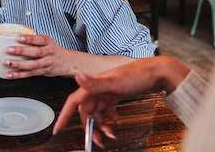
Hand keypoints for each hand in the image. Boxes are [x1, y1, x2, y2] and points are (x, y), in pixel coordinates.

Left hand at [1, 33, 70, 77]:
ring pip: (33, 65)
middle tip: (9, 50)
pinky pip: (30, 74)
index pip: (39, 39)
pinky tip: (10, 74)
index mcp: (48, 42)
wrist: (68, 62)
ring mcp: (47, 63)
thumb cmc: (53, 50)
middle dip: (21, 51)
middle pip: (36, 52)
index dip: (29, 39)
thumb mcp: (47, 41)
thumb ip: (34, 40)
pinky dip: (19, 74)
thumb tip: (13, 37)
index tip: (18, 37)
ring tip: (7, 63)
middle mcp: (49, 52)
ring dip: (18, 64)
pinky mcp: (43, 72)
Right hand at [52, 57, 189, 143]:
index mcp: (92, 85)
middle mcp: (97, 88)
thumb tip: (77, 76)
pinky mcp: (115, 94)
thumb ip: (93, 83)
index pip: (73, 102)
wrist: (156, 72)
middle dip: (90, 127)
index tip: (58, 128)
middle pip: (86, 111)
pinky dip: (110, 117)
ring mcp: (106, 91)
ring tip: (110, 135)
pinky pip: (107, 109)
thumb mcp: (114, 82)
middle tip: (97, 141)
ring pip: (98, 112)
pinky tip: (117, 121)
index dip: (64, 115)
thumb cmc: (136, 75)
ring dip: (102, 125)